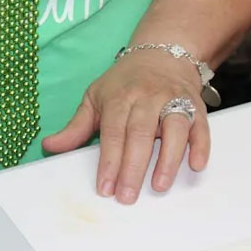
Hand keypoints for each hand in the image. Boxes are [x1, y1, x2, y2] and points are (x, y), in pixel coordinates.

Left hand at [42, 51, 211, 203]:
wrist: (162, 54)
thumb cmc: (125, 82)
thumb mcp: (95, 97)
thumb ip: (76, 127)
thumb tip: (50, 147)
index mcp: (120, 97)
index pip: (113, 133)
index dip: (109, 161)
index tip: (105, 187)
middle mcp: (148, 98)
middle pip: (141, 134)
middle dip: (133, 167)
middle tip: (127, 196)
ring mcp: (174, 101)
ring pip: (174, 129)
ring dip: (168, 159)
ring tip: (159, 186)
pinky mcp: (196, 106)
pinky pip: (201, 127)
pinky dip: (201, 146)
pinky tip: (196, 165)